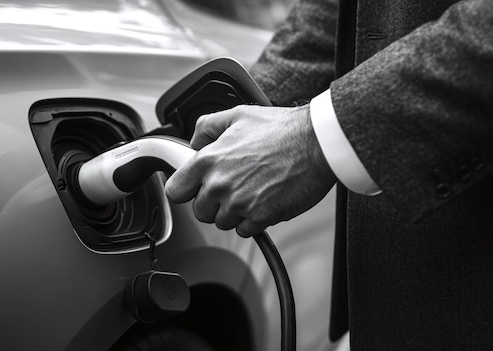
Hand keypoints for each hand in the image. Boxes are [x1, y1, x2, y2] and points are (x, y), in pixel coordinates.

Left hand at [165, 104, 336, 236]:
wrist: (316, 144)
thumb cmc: (282, 129)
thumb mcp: (238, 115)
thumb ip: (207, 128)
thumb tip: (195, 142)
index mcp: (208, 160)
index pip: (175, 191)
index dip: (186, 189)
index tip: (195, 187)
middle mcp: (219, 185)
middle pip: (200, 211)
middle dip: (213, 202)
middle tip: (233, 186)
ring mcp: (240, 204)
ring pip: (222, 222)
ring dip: (234, 212)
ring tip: (252, 190)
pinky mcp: (260, 217)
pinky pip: (245, 230)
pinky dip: (253, 220)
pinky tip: (264, 200)